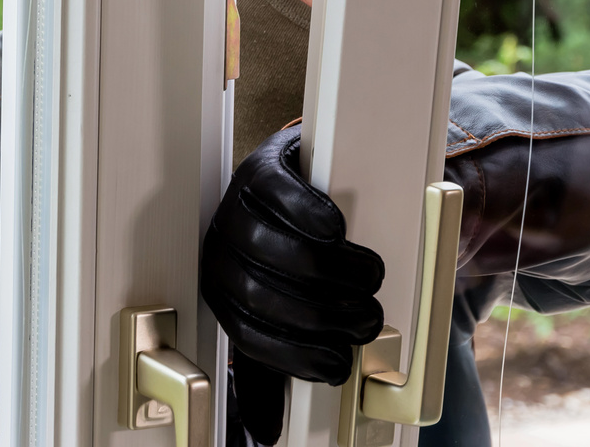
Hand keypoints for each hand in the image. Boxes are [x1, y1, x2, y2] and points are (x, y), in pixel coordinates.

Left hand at [201, 125, 384, 443]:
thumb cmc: (294, 259)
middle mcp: (220, 252)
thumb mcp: (281, 313)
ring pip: (278, 250)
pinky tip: (338, 230)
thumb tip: (264, 434)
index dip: (297, 358)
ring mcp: (235, 208)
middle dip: (323, 316)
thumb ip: (274, 365)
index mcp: (222, 293)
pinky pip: (281, 195)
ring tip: (370, 278)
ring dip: (332, 271)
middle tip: (367, 318)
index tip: (339, 365)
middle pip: (265, 295)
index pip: (250, 336)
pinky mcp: (258, 169)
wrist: (307, 186)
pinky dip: (313, 215)